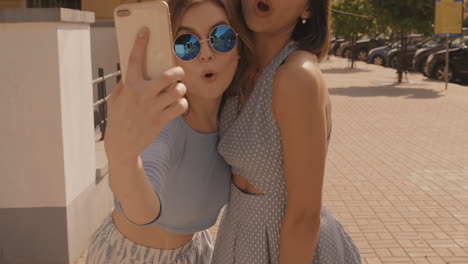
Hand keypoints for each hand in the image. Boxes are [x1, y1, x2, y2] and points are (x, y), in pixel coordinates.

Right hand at [104, 27, 187, 163]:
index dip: (140, 43)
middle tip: (179, 74)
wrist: (122, 144)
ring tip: (177, 92)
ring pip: (178, 91)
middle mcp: (142, 94)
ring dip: (181, 90)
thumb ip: (124, 86)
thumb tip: (131, 73)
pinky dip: (182, 105)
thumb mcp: (115, 100)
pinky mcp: (161, 120)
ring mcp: (153, 108)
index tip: (145, 31)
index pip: (134, 60)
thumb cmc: (118, 119)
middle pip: (169, 76)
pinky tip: (177, 105)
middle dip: (178, 72)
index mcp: (130, 86)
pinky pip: (180, 107)